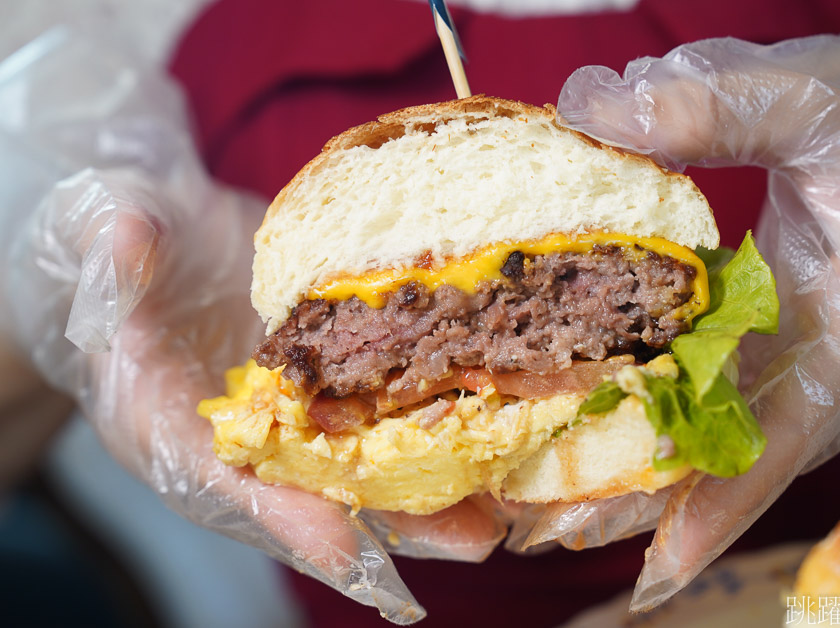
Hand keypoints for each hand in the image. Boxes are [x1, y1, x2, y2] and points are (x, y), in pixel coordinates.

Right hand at [0, 29, 504, 623]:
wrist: (159, 239)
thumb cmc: (122, 248)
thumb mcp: (103, 238)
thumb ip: (116, 256)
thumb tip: (130, 241)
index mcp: (162, 420)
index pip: (221, 480)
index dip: (282, 512)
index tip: (347, 541)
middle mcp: (232, 439)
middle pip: (314, 497)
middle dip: (392, 522)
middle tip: (474, 538)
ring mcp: (283, 420)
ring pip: (357, 470)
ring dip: (431, 493)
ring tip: (506, 508)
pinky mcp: (321, 390)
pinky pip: (376, 423)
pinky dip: (432, 435)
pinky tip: (495, 435)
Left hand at [543, 0, 839, 608]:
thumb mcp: (817, 95)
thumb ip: (712, 107)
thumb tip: (587, 110)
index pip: (789, 435)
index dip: (723, 505)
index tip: (656, 569)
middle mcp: (828, 356)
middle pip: (729, 454)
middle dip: (640, 501)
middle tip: (542, 533)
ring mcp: (797, 347)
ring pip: (709, 428)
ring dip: (629, 464)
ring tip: (538, 498)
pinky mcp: (767, 325)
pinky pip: (702, 383)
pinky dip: (643, 405)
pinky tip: (581, 416)